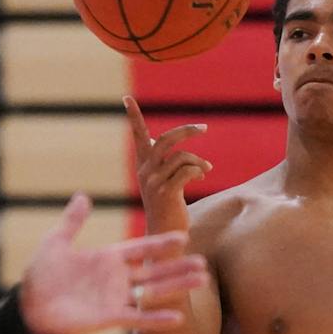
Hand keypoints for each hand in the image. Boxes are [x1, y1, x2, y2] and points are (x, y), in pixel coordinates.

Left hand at [19, 193, 208, 333]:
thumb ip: (73, 221)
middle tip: (203, 263)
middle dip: (178, 267)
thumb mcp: (56, 242)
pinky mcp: (110, 318)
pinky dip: (157, 318)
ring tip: (201, 281)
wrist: (30, 307)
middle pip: (154, 270)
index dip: (160, 244)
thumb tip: (83, 195)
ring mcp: (116, 298)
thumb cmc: (42, 275)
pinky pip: (138, 317)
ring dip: (176, 287)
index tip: (183, 237)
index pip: (140, 248)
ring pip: (153, 292)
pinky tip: (177, 318)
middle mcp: (117, 279)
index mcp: (108, 259)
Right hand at [126, 95, 211, 233]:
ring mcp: (154, 182)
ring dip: (199, 162)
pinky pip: (187, 170)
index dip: (133, 116)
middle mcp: (146, 171)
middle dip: (187, 131)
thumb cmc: (167, 208)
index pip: (138, 136)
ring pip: (182, 157)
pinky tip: (203, 175)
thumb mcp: (164, 183)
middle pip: (167, 140)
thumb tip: (181, 152)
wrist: (164, 235)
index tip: (126, 98)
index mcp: (143, 165)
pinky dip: (199, 170)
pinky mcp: (166, 192)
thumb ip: (167, 166)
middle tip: (204, 129)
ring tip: (206, 169)